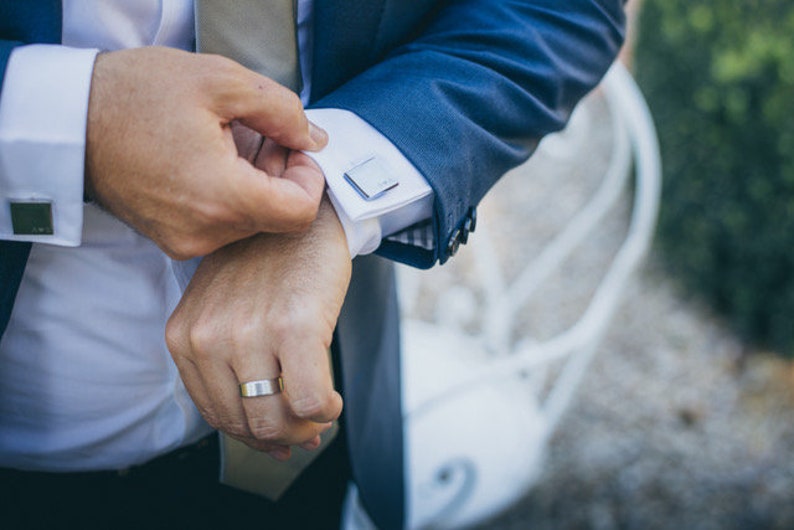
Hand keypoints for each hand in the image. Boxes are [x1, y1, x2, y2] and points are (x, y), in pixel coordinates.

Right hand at [85, 46, 327, 259]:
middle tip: (265, 137)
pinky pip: (221, 225)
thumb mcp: (220, 81)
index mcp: (220, 197)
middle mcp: (204, 231)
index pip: (300, 214)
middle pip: (276, 219)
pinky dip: (229, 197)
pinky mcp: (171, 239)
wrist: (70, 119)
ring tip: (233, 145)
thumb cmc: (135, 95)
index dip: (310, 179)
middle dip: (282, 177)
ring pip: (250, 223)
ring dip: (255, 186)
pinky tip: (213, 162)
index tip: (295, 150)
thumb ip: (281, 111)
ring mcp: (185, 241)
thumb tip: (313, 139)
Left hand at [166, 169, 351, 458]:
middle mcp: (209, 338)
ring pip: (275, 421)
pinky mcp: (295, 326)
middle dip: (280, 438)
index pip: (216, 415)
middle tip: (306, 428)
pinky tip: (332, 400)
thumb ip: (233, 369)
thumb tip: (272, 439)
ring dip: (304, 430)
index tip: (280, 432)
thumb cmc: (268, 265)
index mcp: (185, 336)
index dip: (254, 434)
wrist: (303, 215)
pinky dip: (324, 410)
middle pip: (245, 424)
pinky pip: (309, 400)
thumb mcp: (226, 310)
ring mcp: (249, 332)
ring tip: (319, 413)